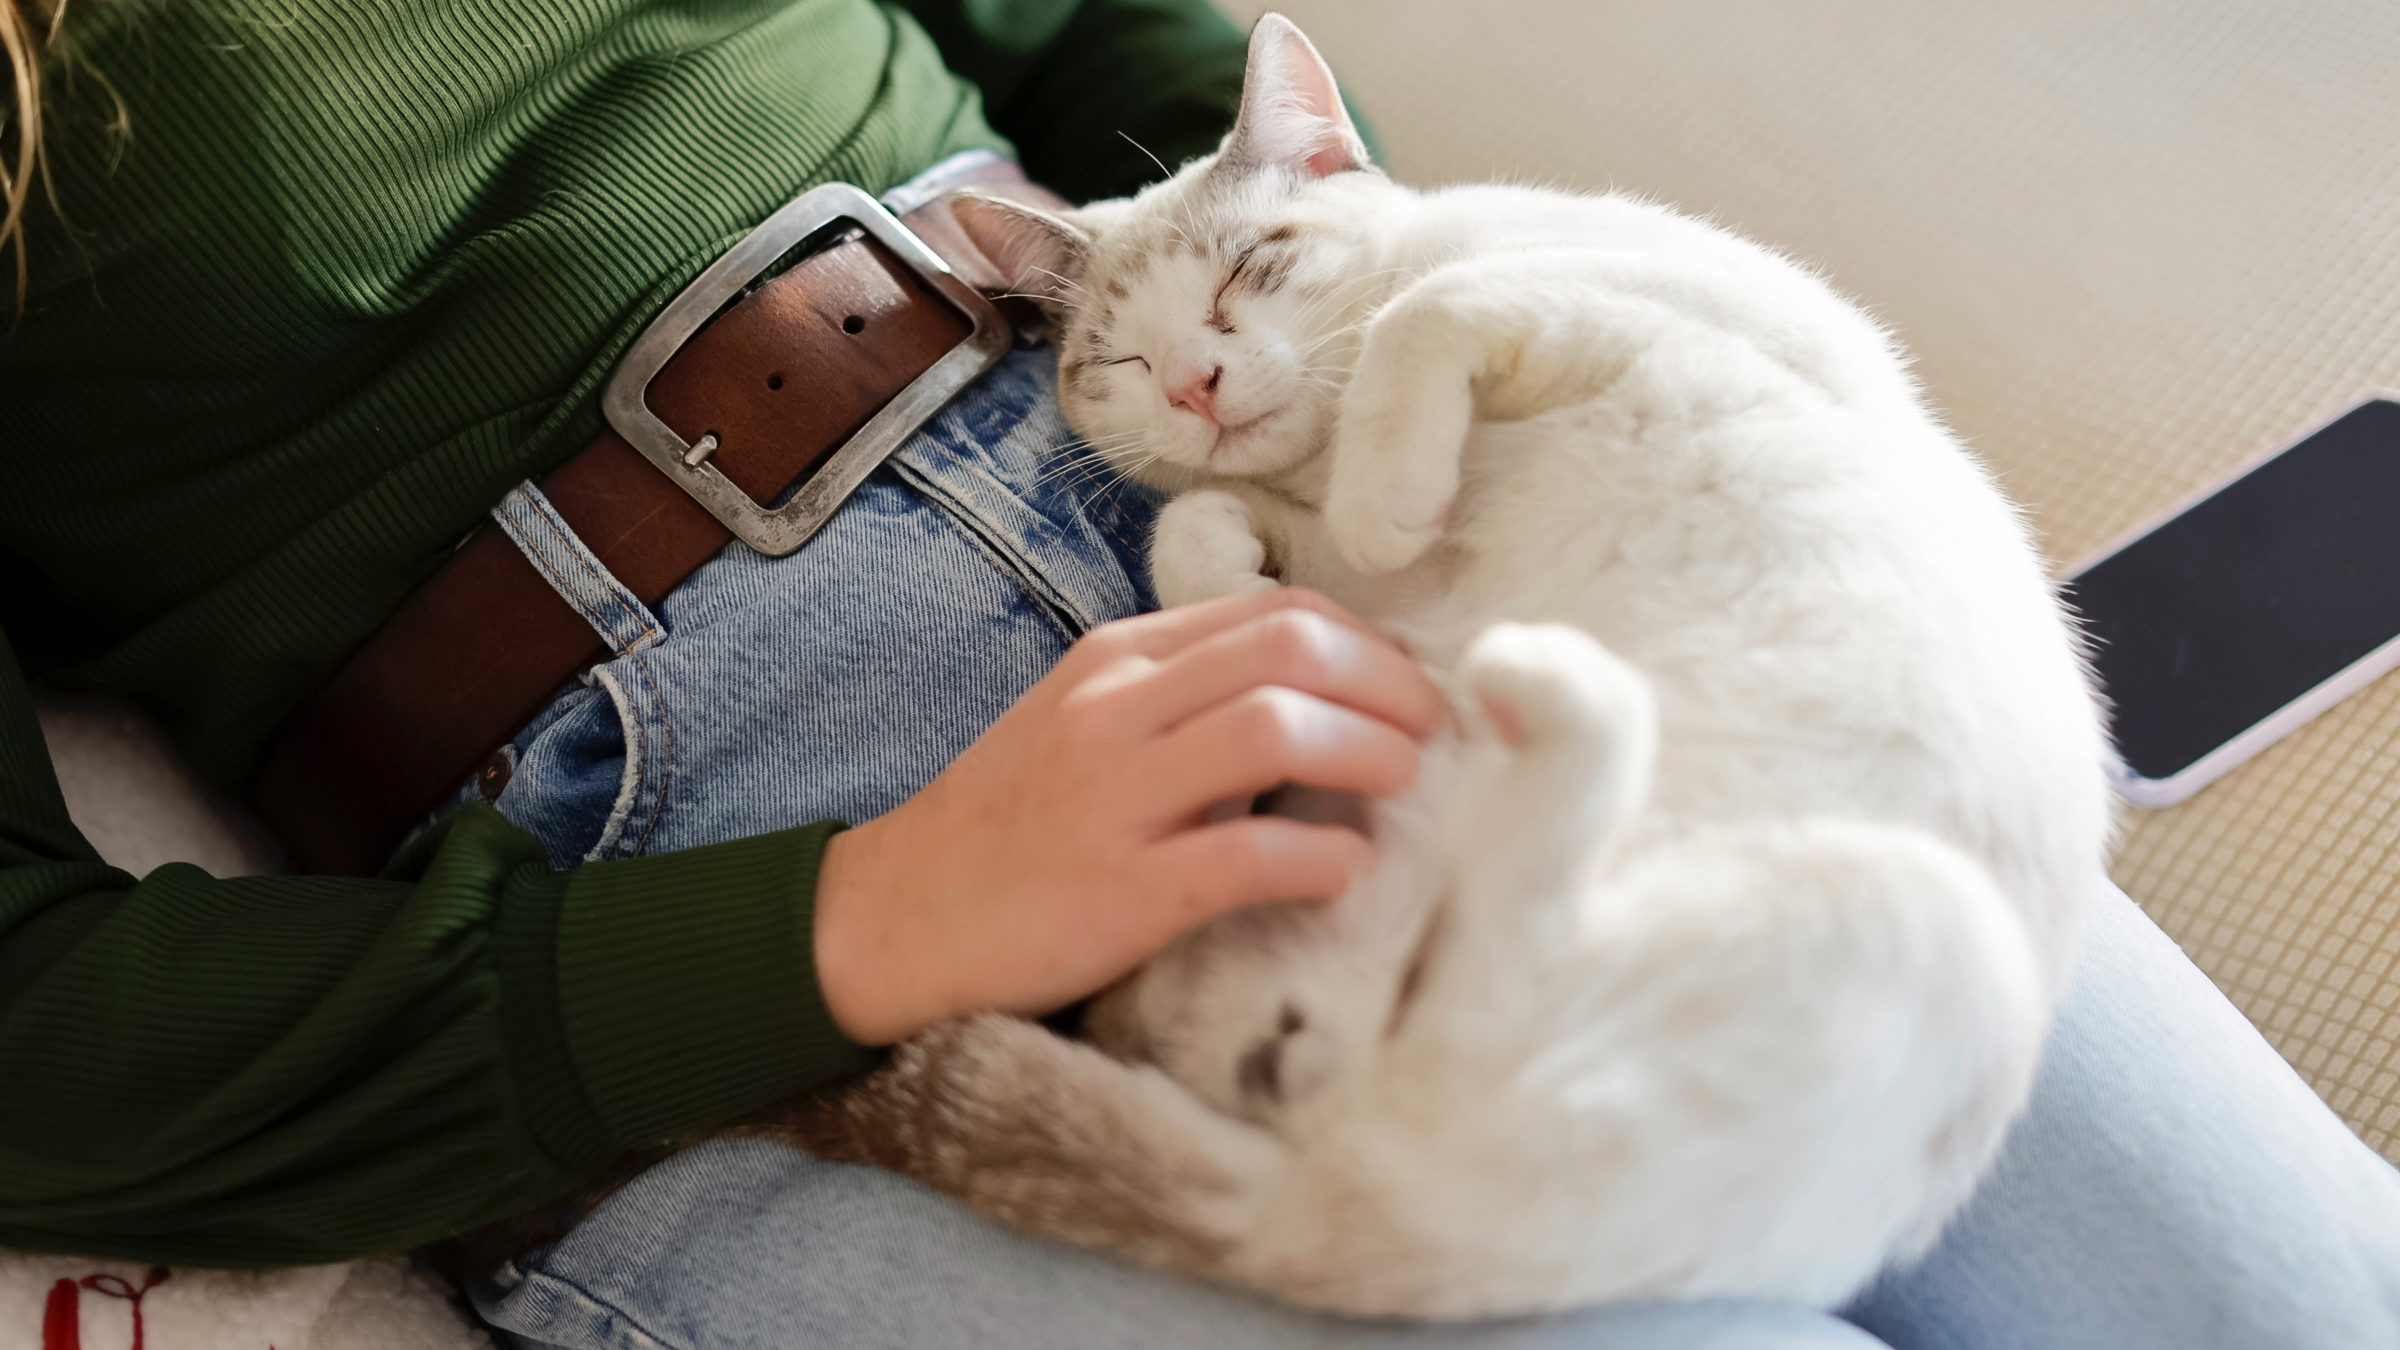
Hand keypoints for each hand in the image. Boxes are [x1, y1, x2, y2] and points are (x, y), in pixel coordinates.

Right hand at [813, 589, 1444, 1045]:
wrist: (894, 920)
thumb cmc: (1008, 826)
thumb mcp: (1083, 724)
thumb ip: (1181, 697)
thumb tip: (1314, 694)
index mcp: (1117, 661)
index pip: (1275, 611)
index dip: (1369, 641)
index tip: (1408, 686)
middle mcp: (1116, 710)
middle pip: (1291, 650)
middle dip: (1389, 685)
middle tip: (1432, 733)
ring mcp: (1114, 798)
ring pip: (1275, 730)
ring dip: (1368, 752)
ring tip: (1407, 785)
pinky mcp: (1118, 891)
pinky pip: (1243, 855)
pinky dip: (1318, 857)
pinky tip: (1350, 870)